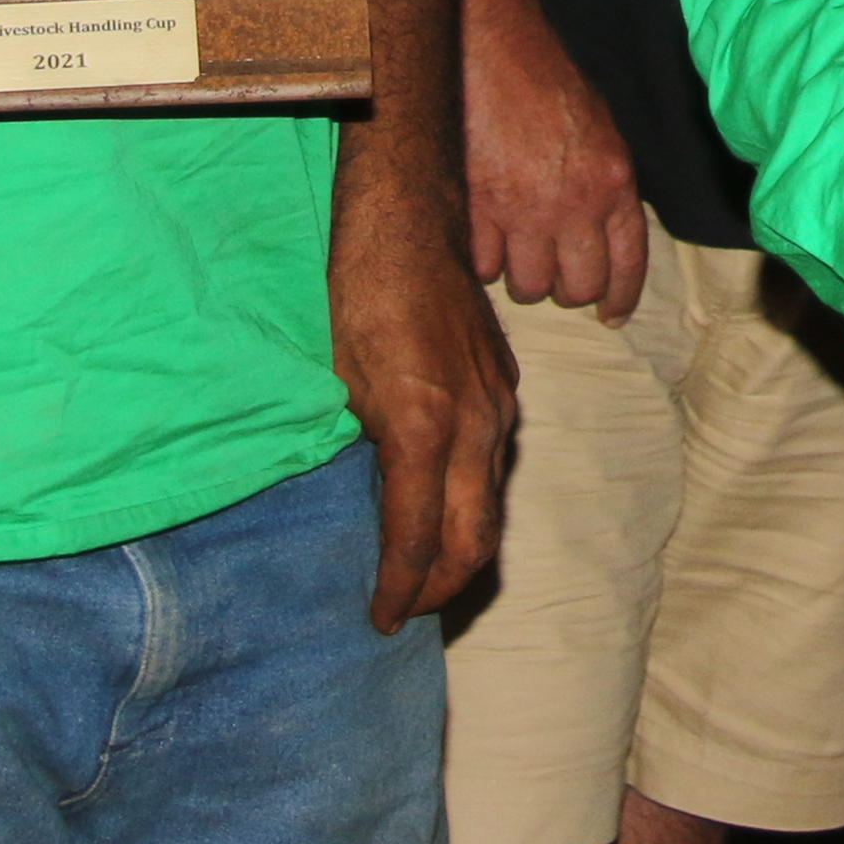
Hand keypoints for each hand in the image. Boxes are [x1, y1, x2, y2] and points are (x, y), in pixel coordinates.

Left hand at [332, 171, 517, 630]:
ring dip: (459, 550)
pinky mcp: (506, 387)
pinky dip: (469, 503)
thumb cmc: (355, 297)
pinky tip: (437, 506)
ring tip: (419, 574)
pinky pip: (494, 465)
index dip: (398, 591)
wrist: (407, 223)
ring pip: (491, 505)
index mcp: (424, 428)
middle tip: (403, 612)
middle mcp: (476, 425)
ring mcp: (499, 405)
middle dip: (440, 590)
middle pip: (476, 540)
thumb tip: (361, 514)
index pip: (417, 540)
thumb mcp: (338, 387)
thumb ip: (360, 455)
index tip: (378, 620)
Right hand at [461, 18, 647, 321]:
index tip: (611, 315)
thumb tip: (604, 235)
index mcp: (614, 181)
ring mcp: (524, 210)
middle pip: (578, 286)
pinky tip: (483, 237)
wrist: (492, 50)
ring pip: (530, 286)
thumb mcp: (601, 130)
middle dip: (567, 288)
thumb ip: (605, 186)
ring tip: (515, 248)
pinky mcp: (478, 209)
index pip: (628, 263)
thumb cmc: (547, 82)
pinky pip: (484, 266)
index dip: (620, 297)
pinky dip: (483, 261)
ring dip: (523, 276)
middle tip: (553, 272)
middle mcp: (575, 204)